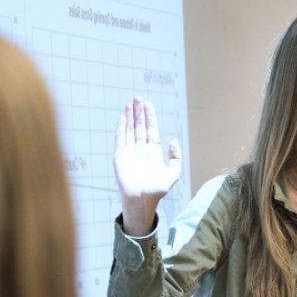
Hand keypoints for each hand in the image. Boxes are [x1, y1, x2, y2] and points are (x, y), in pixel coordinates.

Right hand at [114, 96, 181, 234]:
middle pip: (140, 126)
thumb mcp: (173, 173)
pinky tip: (123, 117)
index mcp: (153, 152)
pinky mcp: (120, 156)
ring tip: (130, 103)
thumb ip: (176, 157)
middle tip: (138, 97)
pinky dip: (121, 127)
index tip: (149, 104)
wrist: (141, 199)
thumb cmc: (157, 190)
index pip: (151, 130)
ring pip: (130, 130)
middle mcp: (141, 149)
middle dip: (139, 112)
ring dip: (130, 116)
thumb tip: (173, 140)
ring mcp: (130, 152)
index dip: (150, 117)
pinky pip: (120, 138)